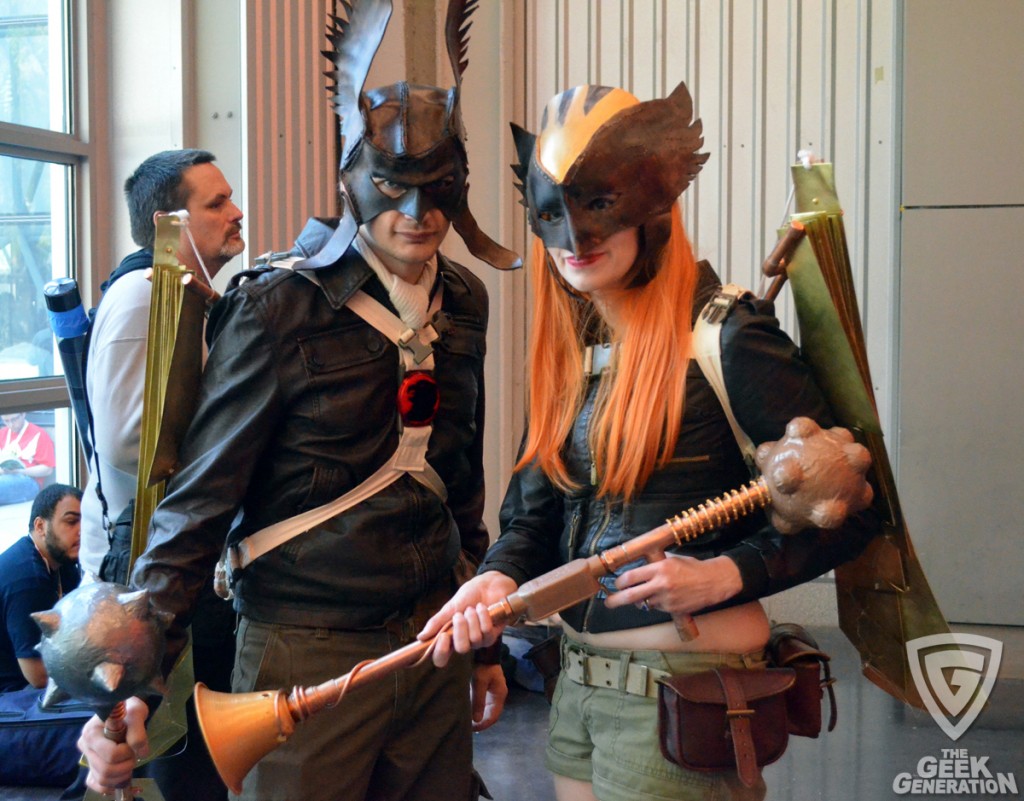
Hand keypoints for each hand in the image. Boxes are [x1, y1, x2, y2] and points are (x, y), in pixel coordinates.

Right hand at [79, 696, 149, 793]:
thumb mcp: (137, 713)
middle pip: (105, 770)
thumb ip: (138, 732)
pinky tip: (122, 777)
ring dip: (121, 776)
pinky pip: (96, 784)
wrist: (127, 710)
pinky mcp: (91, 766)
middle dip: (126, 766)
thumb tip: (141, 753)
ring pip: (102, 779)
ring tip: (130, 761)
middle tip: (135, 754)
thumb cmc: (130, 709)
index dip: (127, 753)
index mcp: (91, 732)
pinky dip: (110, 785)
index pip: (111, 755)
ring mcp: (87, 758)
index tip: (135, 744)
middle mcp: (84, 746)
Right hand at [418, 571, 517, 666]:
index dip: (440, 652)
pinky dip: (482, 616)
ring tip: (472, 608)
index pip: (441, 658)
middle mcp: (464, 642)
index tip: (442, 636)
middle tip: (459, 614)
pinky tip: (482, 607)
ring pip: (474, 639)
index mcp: (450, 637)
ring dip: (472, 619)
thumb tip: (420, 637)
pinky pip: (486, 631)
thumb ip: (436, 622)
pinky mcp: (493, 634)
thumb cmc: (468, 596)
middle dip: (460, 629)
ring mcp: (479, 640)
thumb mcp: (449, 607)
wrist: (487, 584)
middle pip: (461, 649)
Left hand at [470, 663, 507, 731]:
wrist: (483, 650)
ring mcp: (492, 692)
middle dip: (479, 722)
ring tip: (465, 722)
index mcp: (499, 694)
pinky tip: (466, 711)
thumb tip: (476, 720)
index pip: (493, 716)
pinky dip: (475, 709)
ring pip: (486, 710)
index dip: (483, 725)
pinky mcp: (486, 689)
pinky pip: (482, 703)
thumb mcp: (479, 682)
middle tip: (466, 728)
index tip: (472, 729)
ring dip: (477, 716)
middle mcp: (497, 695)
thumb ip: (478, 700)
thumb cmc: (482, 665)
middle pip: (490, 714)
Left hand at [604, 554, 741, 615]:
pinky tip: (663, 597)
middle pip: (630, 596)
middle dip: (616, 601)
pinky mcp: (672, 609)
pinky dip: (655, 604)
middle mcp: (661, 584)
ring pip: (644, 603)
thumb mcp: (671, 560)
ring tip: (642, 596)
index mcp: (659, 568)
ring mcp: (667, 599)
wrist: (713, 582)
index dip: (620, 582)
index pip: (631, 577)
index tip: (616, 584)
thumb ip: (654, 564)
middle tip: (608, 603)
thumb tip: (637, 568)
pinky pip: (656, 608)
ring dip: (640, 601)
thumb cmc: (691, 568)